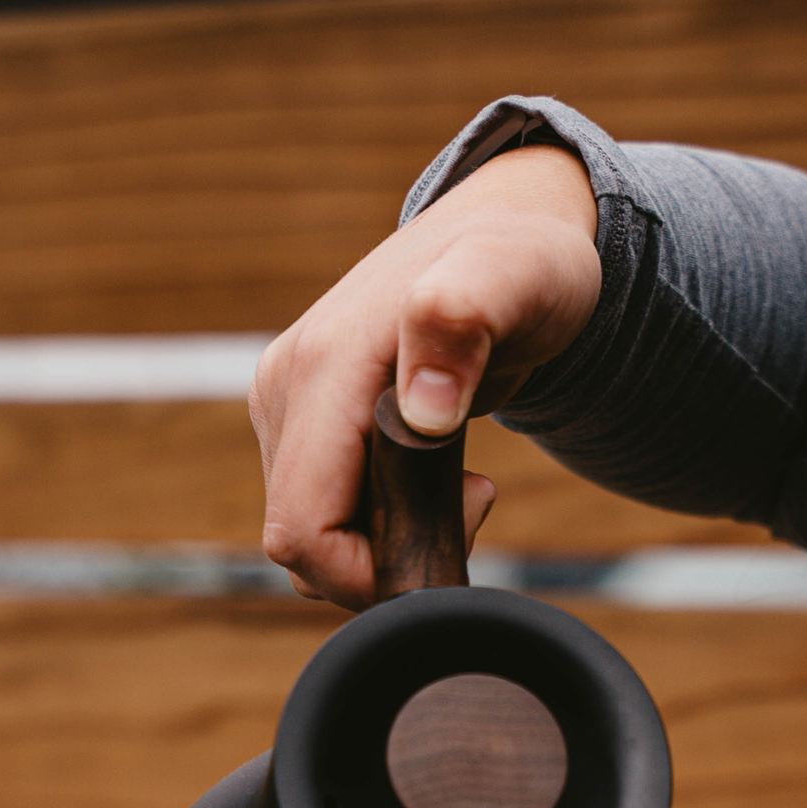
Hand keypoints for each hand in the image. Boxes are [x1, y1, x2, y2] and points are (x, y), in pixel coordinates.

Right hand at [249, 144, 600, 608]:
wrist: (506, 234)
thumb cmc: (523, 264)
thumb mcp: (517, 278)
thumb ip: (463, 320)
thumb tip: (423, 407)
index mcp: (319, 370)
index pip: (302, 534)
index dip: (368, 573)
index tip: (454, 527)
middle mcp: (283, 389)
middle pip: (301, 546)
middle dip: (382, 559)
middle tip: (468, 501)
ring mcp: (285, 407)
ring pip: (310, 534)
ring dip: (384, 540)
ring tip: (456, 481)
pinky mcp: (300, 422)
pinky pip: (322, 511)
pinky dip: (377, 520)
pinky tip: (428, 474)